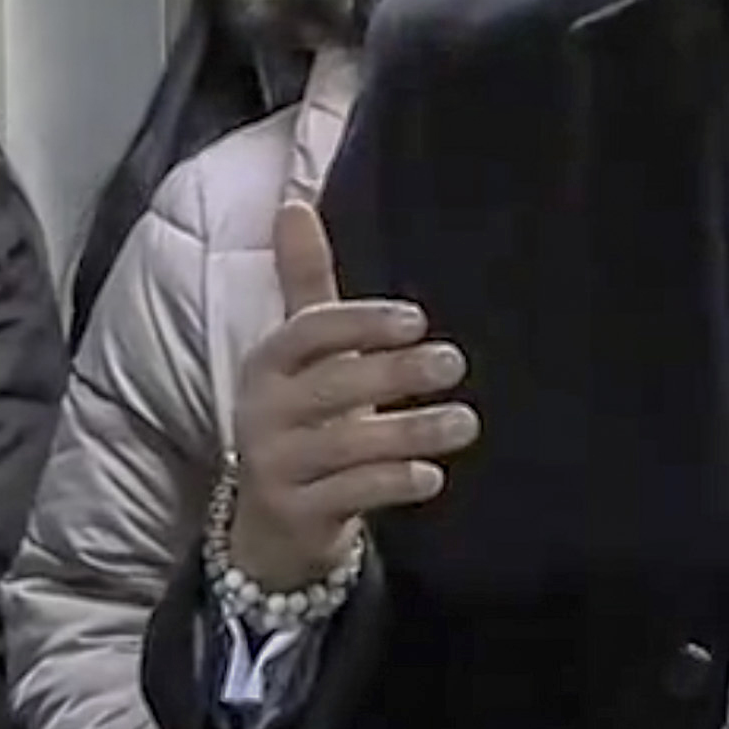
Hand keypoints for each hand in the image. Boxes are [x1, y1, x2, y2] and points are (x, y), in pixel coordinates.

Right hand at [224, 201, 479, 590]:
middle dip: (396, 373)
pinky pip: (349, 496)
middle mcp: (263, 412)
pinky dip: (392, 483)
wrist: (273, 526)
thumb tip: (293, 202)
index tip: (415, 320)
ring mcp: (276, 467)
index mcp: (268, 364)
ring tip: (465, 421)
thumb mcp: (303, 355)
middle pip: (333, 386)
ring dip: (411, 430)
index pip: (307, 332)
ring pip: (346, 445)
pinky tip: (431, 476)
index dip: (359, 323)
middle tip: (454, 362)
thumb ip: (305, 283)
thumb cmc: (302, 420)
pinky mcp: (295, 515)